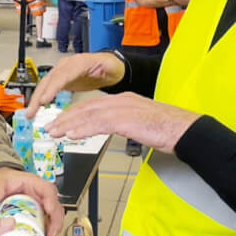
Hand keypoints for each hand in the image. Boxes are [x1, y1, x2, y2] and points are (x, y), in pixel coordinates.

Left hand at [0, 166, 62, 235]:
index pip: (48, 190)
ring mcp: (41, 203)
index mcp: (34, 183)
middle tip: (50, 233)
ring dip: (54, 228)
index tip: (49, 211)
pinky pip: (48, 222)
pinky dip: (48, 231)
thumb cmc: (3, 181)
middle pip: (56, 205)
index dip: (51, 201)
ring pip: (55, 215)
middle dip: (55, 221)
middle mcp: (41, 193)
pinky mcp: (39, 212)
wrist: (0, 185)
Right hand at [25, 53, 124, 117]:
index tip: (44, 100)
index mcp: (78, 62)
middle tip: (32, 111)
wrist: (106, 65)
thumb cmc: (108, 66)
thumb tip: (106, 69)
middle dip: (38, 96)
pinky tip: (36, 109)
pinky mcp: (60, 80)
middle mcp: (66, 66)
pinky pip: (47, 89)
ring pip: (44, 85)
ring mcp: (61, 72)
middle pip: (48, 80)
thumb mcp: (111, 66)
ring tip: (30, 113)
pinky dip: (40, 99)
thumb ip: (108, 68)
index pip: (61, 75)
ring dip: (36, 99)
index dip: (52, 88)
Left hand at [45, 92, 198, 153]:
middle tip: (50, 128)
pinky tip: (72, 134)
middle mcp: (121, 100)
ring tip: (55, 132)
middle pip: (86, 108)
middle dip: (66, 118)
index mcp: (124, 100)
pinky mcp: (126, 119)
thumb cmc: (168, 129)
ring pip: (89, 114)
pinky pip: (99, 123)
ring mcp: (123, 108)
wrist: (185, 130)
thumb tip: (114, 131)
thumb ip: (125, 124)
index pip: (93, 106)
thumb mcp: (141, 124)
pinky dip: (83, 128)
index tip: (62, 123)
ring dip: (69, 124)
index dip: (74, 114)